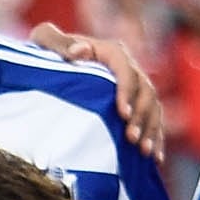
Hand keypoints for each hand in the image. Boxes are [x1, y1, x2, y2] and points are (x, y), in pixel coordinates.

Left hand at [37, 25, 169, 160]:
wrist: (51, 67)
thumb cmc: (45, 52)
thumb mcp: (44, 41)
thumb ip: (57, 42)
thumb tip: (81, 51)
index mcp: (109, 52)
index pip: (125, 69)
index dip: (127, 91)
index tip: (122, 114)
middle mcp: (127, 67)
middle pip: (144, 90)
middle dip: (140, 115)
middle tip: (131, 138)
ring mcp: (134, 87)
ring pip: (152, 107)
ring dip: (151, 129)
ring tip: (144, 151)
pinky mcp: (136, 105)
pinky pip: (153, 120)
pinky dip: (155, 137)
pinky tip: (155, 158)